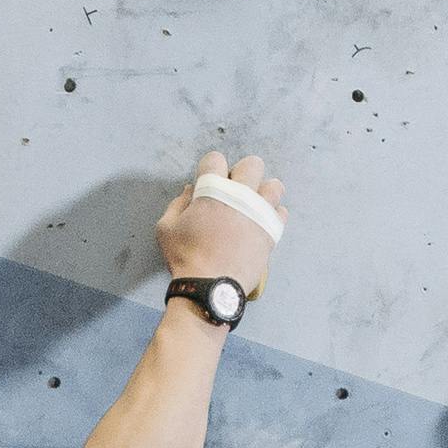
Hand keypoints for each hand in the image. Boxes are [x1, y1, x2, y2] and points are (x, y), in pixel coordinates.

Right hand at [154, 146, 283, 296]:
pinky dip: (272, 214)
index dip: (209, 169)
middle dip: (241, 173)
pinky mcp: (272, 232)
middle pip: (252, 164)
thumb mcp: (166, 228)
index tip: (206, 184)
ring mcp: (260, 213)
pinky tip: (260, 223)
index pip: (214, 159)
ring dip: (262, 192)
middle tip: (232, 191)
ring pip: (274, 186)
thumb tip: (190, 190)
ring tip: (252, 206)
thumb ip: (178, 203)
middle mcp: (241, 195)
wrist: (210, 288)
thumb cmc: (185, 257)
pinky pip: (281, 212)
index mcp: (213, 190)